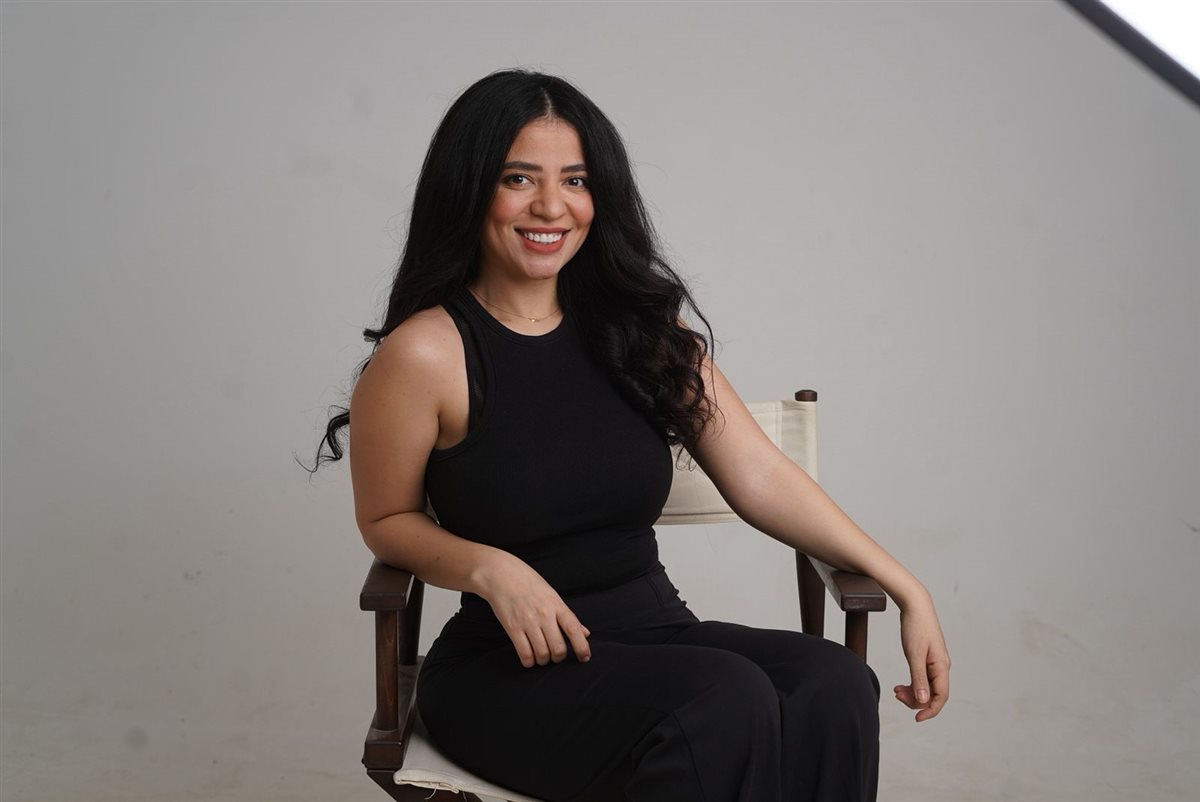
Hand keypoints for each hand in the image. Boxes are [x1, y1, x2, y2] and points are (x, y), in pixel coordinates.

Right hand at [476, 551, 591, 668]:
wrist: (502, 575)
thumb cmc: (530, 584)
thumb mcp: (552, 596)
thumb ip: (568, 617)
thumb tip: (585, 633)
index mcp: (556, 605)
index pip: (573, 629)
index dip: (582, 646)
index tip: (585, 658)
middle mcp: (544, 614)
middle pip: (558, 648)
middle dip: (559, 658)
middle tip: (556, 655)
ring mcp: (528, 621)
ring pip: (542, 654)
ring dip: (544, 661)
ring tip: (542, 656)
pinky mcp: (512, 628)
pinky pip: (525, 654)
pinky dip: (529, 662)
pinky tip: (530, 657)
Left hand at [894, 595, 949, 721]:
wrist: (915, 605)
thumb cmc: (916, 627)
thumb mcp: (914, 654)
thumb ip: (919, 678)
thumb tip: (924, 700)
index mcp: (942, 666)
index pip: (941, 697)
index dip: (930, 710)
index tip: (916, 718)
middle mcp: (941, 667)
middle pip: (933, 694)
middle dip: (915, 700)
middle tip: (896, 694)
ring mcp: (935, 663)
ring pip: (926, 687)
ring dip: (912, 692)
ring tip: (895, 690)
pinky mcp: (927, 659)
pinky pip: (922, 679)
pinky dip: (912, 684)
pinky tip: (900, 686)